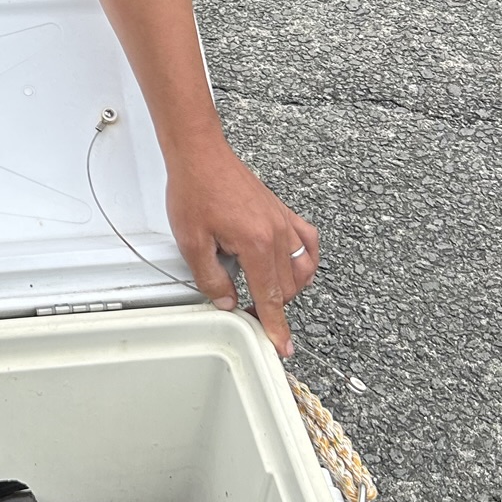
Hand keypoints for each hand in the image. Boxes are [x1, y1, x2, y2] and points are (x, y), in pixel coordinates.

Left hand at [165, 139, 318, 357]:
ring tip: (267, 295)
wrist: (201, 156)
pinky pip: (309, 242)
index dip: (276, 326)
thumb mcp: (192, 242)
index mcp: (256, 244)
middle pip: (288, 287)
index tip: (282, 346)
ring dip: (288, 288)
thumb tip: (226, 301)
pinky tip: (297, 268)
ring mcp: (284, 221)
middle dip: (274, 307)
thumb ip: (210, 278)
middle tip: (253, 317)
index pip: (271, 297)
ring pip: (302, 269)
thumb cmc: (195, 190)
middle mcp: (277, 233)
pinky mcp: (282, 212)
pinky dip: (307, 261)